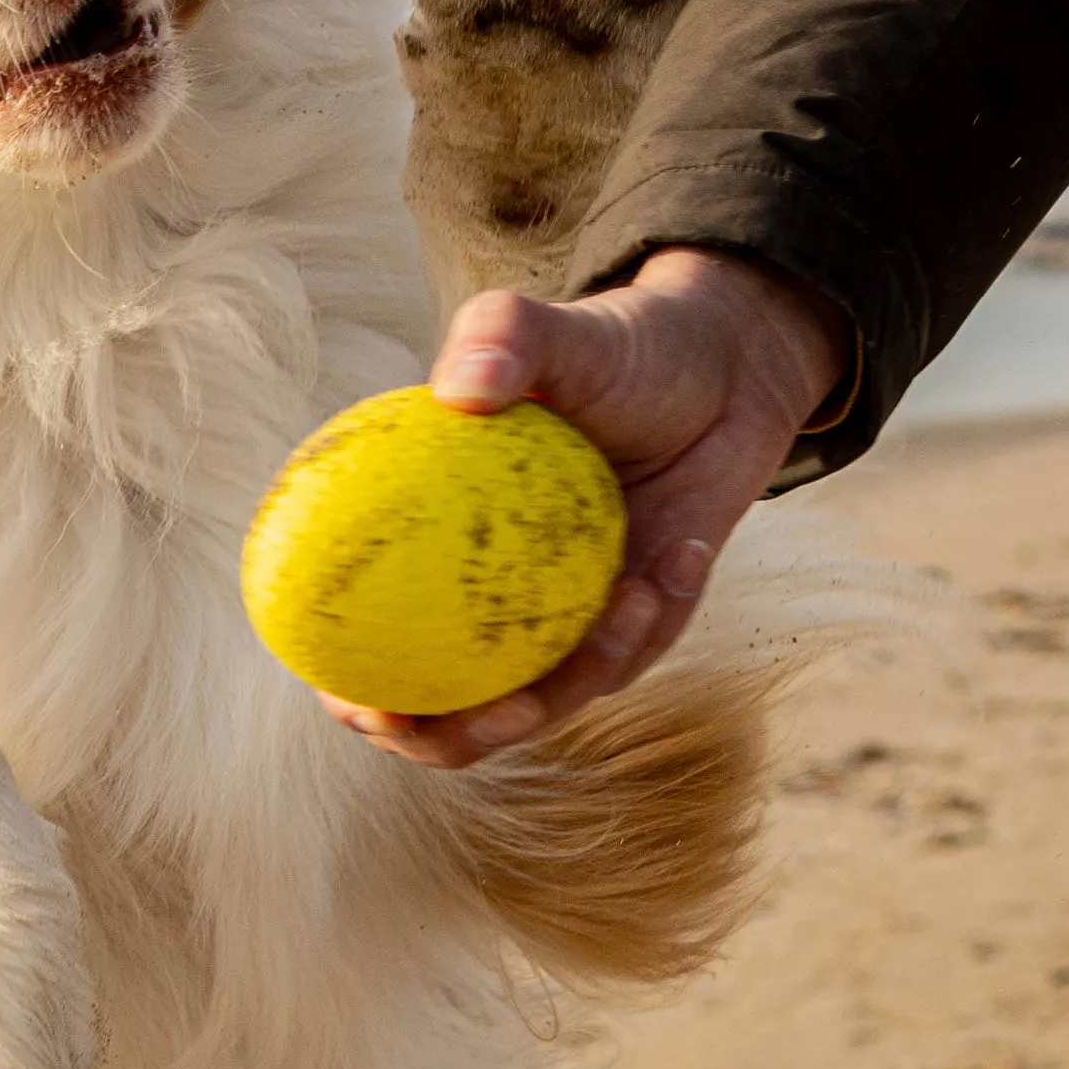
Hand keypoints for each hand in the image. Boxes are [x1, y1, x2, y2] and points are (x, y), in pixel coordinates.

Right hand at [328, 246, 848, 768]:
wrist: (720, 366)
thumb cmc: (615, 349)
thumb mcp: (556, 332)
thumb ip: (500, 338)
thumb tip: (460, 388)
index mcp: (428, 557)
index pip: (363, 645)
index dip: (349, 691)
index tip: (356, 699)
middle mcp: (483, 607)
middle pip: (444, 713)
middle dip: (458, 736)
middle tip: (500, 710)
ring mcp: (555, 625)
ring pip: (550, 696)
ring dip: (584, 672)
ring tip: (627, 601)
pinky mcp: (632, 628)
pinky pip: (635, 652)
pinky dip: (655, 618)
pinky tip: (678, 559)